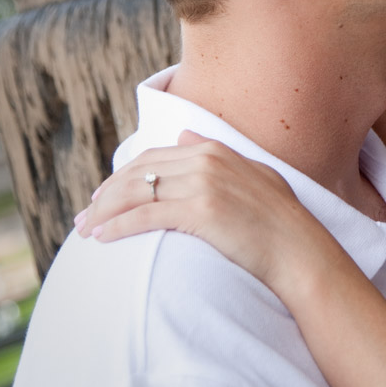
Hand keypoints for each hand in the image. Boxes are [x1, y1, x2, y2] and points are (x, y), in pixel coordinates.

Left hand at [74, 132, 326, 299]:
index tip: (104, 194)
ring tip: (87, 228)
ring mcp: (203, 184)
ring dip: (105, 210)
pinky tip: (103, 238)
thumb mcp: (252, 174)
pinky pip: (146, 215)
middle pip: (140, 172)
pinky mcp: (200, 211)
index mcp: (215, 150)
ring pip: (137, 191)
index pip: (154, 157)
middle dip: (106, 194)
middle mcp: (206, 161)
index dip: (123, 175)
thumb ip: (217, 153)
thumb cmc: (280, 221)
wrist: (300, 250)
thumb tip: (184, 135)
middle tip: (86, 214)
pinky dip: (118, 225)